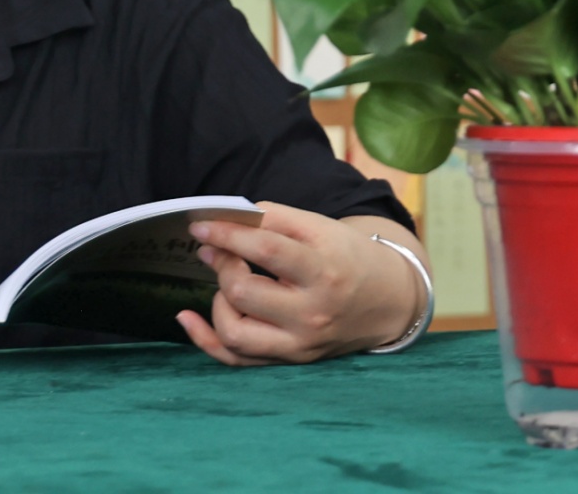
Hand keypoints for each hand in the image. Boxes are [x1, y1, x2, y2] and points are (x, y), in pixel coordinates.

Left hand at [177, 204, 417, 364]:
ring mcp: (300, 343)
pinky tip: (188, 317)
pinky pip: (235, 359)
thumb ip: (278, 219)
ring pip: (234, 331)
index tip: (200, 225)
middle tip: (218, 250)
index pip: (266, 249)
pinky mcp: (290, 359)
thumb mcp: (325, 229)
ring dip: (219, 300)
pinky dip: (204, 339)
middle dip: (223, 265)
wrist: (390, 302)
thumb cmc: (351, 258)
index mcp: (326, 271)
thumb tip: (228, 219)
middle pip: (244, 292)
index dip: (227, 235)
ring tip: (228, 283)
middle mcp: (313, 313)